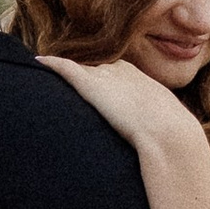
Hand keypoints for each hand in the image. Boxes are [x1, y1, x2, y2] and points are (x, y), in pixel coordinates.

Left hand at [38, 52, 203, 158]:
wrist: (167, 132)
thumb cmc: (171, 136)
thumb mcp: (166, 125)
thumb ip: (156, 127)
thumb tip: (165, 145)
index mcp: (138, 78)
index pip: (114, 70)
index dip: (103, 77)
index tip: (94, 84)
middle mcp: (120, 72)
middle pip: (95, 67)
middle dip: (84, 71)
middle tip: (68, 77)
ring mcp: (104, 76)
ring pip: (79, 68)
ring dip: (64, 72)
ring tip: (47, 71)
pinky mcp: (89, 85)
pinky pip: (65, 68)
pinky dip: (51, 64)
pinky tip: (38, 62)